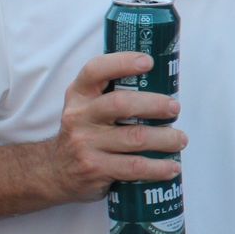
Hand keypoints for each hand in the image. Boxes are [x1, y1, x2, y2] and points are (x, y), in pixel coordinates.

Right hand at [43, 52, 185, 205]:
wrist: (54, 172)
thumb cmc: (84, 132)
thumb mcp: (87, 107)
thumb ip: (113, 93)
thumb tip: (163, 83)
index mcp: (80, 95)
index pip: (95, 71)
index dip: (122, 63)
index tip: (148, 62)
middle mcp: (80, 117)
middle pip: (121, 104)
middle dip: (155, 104)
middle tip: (175, 108)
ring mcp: (86, 144)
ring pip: (135, 137)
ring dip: (165, 139)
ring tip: (180, 139)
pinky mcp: (95, 169)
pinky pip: (134, 167)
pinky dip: (158, 168)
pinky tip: (172, 167)